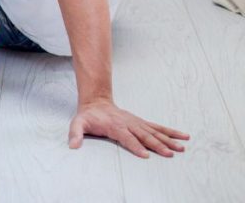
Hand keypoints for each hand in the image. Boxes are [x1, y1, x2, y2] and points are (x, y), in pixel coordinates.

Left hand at [69, 99, 188, 157]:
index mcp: (115, 126)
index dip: (135, 146)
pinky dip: (170, 132)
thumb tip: (73, 145)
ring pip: (155, 132)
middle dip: (157, 145)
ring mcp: (137, 123)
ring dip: (168, 140)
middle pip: (145, 136)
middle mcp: (129, 124)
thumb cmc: (89, 116)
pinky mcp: (141, 123)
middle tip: (169, 153)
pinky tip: (183, 136)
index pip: (127, 138)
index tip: (146, 155)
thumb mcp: (78, 123)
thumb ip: (75, 134)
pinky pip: (158, 127)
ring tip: (182, 147)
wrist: (96, 102)